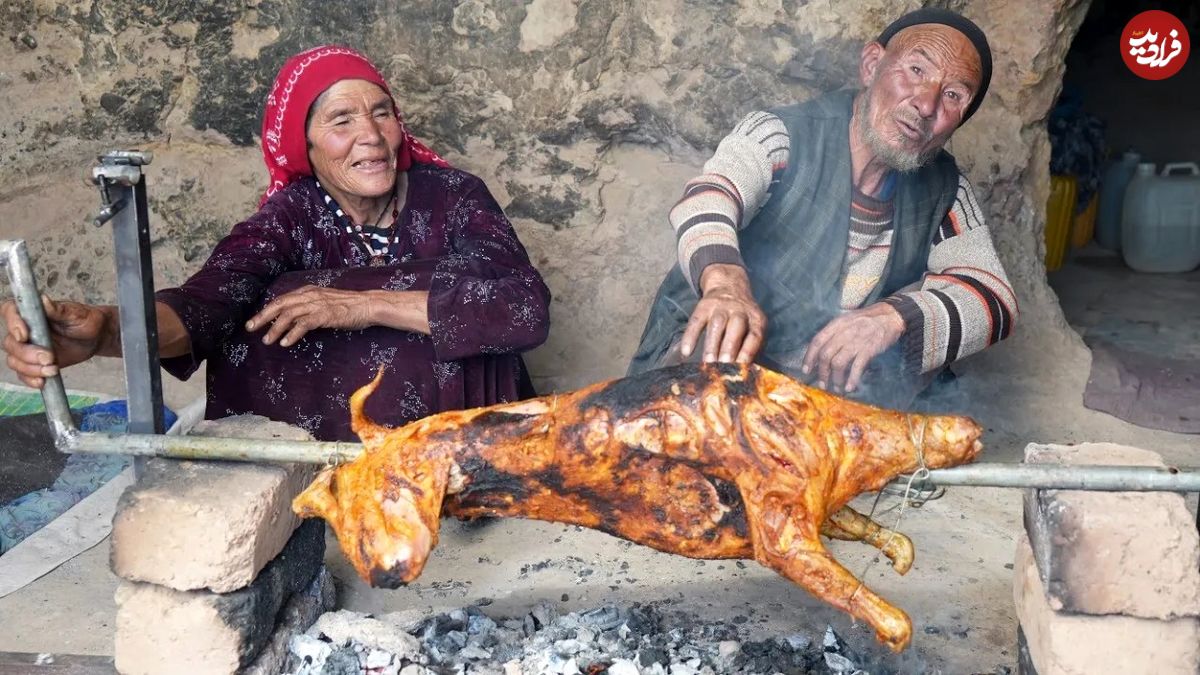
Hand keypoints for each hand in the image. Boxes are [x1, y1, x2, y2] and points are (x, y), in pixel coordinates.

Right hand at [2, 297, 114, 387]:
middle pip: (11, 343)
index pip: (9, 312)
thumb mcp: (76, 313)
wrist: (95, 338)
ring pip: (14, 360)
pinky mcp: (33, 362)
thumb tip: (44, 300)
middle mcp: (24, 329)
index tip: (24, 335)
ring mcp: (27, 347)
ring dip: (31, 369)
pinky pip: (23, 373)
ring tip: (53, 369)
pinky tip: (42, 381)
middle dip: (27, 354)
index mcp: (32, 312)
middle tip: (50, 358)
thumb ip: (59, 309)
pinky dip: (30, 379)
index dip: (12, 323)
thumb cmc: (86, 321)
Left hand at [246, 286, 379, 346]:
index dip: (266, 311)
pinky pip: (304, 323)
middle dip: (263, 317)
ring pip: (289, 314)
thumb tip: (290, 322)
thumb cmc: (348, 307)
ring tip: (267, 341)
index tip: (254, 322)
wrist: (368, 305)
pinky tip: (286, 343)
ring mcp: (318, 304)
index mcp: (308, 291)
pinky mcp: (326, 314)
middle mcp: (310, 295)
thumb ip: (308, 310)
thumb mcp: (324, 304)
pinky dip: (292, 333)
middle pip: (280, 304)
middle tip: (250, 328)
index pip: (281, 300)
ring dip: (275, 328)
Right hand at [681, 263, 766, 363]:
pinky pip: (696, 321)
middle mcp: (740, 311)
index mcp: (756, 319)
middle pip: (735, 328)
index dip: (748, 351)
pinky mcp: (703, 305)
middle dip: (729, 348)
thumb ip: (751, 347)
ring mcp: (721, 307)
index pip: (754, 335)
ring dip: (712, 345)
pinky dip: (690, 336)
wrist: (729, 286)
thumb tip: (744, 373)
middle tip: (724, 367)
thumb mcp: (753, 327)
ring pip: (717, 325)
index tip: (741, 367)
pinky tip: (686, 352)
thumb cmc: (743, 319)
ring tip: (707, 363)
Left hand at [801, 302, 904, 393]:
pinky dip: (852, 379)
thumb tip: (820, 354)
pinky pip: (857, 367)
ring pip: (838, 363)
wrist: (890, 316)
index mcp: (836, 324)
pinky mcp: (869, 349)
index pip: (817, 342)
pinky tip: (849, 388)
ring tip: (836, 387)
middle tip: (822, 384)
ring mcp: (856, 341)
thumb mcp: (846, 321)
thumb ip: (833, 334)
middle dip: (822, 373)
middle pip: (825, 355)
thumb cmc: (866, 321)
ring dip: (835, 378)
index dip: (809, 358)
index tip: (806, 371)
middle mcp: (843, 332)